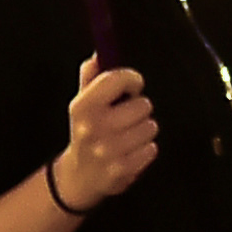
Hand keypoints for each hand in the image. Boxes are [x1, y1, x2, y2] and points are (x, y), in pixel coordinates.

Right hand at [52, 62, 159, 209]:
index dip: (131, 79)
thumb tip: (98, 54)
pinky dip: (146, 150)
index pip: (116, 79)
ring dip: (144, 130)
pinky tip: (131, 151)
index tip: (132, 86)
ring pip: (150, 126)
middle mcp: (94, 127)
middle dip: (139, 109)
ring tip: (129, 135)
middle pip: (142, 105)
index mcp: (83, 106)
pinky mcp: (122, 169)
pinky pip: (152, 149)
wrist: (79, 177)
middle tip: (127, 117)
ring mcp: (108, 150)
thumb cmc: (86, 133)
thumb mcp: (82, 105)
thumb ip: (91, 77)